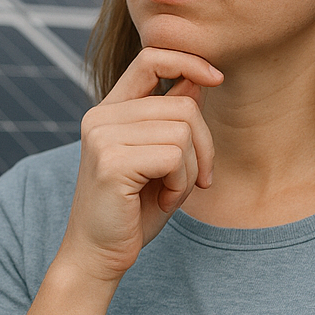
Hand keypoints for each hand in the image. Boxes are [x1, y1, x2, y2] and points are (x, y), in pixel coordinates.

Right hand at [60, 47, 221, 282]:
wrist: (98, 256)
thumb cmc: (132, 212)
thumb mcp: (160, 159)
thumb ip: (173, 118)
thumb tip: (200, 78)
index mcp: (109, 111)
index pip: (151, 58)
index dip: (189, 61)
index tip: (216, 79)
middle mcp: (101, 117)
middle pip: (183, 104)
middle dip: (204, 146)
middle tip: (194, 181)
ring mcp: (103, 137)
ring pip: (183, 131)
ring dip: (191, 170)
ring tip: (170, 194)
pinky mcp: (111, 162)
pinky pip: (174, 156)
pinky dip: (181, 184)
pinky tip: (163, 202)